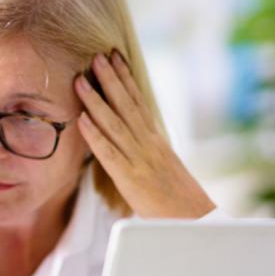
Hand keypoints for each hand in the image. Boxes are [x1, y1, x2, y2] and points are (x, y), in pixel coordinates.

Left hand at [75, 51, 215, 218]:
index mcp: (155, 138)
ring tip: (80, 80)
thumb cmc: (176, 196)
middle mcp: (148, 143)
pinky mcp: (130, 178)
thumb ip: (148, 147)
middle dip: (111, 79)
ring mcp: (139, 159)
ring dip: (96, 100)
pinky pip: (109, 154)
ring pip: (115, 124)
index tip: (114, 55)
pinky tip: (81, 120)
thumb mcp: (163, 164)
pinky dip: (94, 136)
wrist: (194, 220)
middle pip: (127, 105)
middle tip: (95, 55)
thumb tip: (134, 132)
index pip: (138, 101)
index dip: (125, 77)